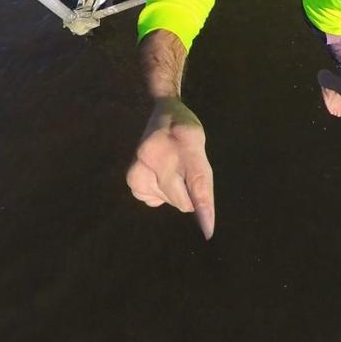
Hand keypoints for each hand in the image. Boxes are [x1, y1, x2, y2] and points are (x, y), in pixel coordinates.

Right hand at [126, 98, 215, 238]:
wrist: (163, 112)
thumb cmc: (185, 131)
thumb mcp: (200, 146)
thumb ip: (202, 181)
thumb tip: (203, 217)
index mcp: (184, 140)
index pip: (196, 181)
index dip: (203, 207)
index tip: (208, 229)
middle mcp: (157, 153)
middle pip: (180, 198)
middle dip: (189, 195)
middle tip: (185, 172)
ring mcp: (140, 165)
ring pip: (167, 200)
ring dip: (173, 193)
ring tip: (172, 168)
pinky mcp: (132, 177)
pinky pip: (152, 200)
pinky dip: (159, 194)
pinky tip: (159, 175)